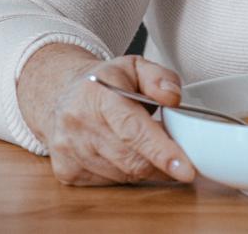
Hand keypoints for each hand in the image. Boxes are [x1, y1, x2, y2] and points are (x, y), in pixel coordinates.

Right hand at [17, 44, 195, 185]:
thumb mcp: (136, 66)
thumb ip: (160, 77)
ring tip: (153, 149)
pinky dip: (127, 173)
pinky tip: (128, 155)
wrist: (61, 94)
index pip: (133, 130)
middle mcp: (78, 125)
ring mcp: (69, 151)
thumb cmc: (105, 82)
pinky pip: (109, 182)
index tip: (185, 170)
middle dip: (163, 164)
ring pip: (123, 175)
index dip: (161, 152)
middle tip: (182, 157)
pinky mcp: (66, 171)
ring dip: (146, 168)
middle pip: (131, 159)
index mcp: (97, 97)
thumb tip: (173, 98)